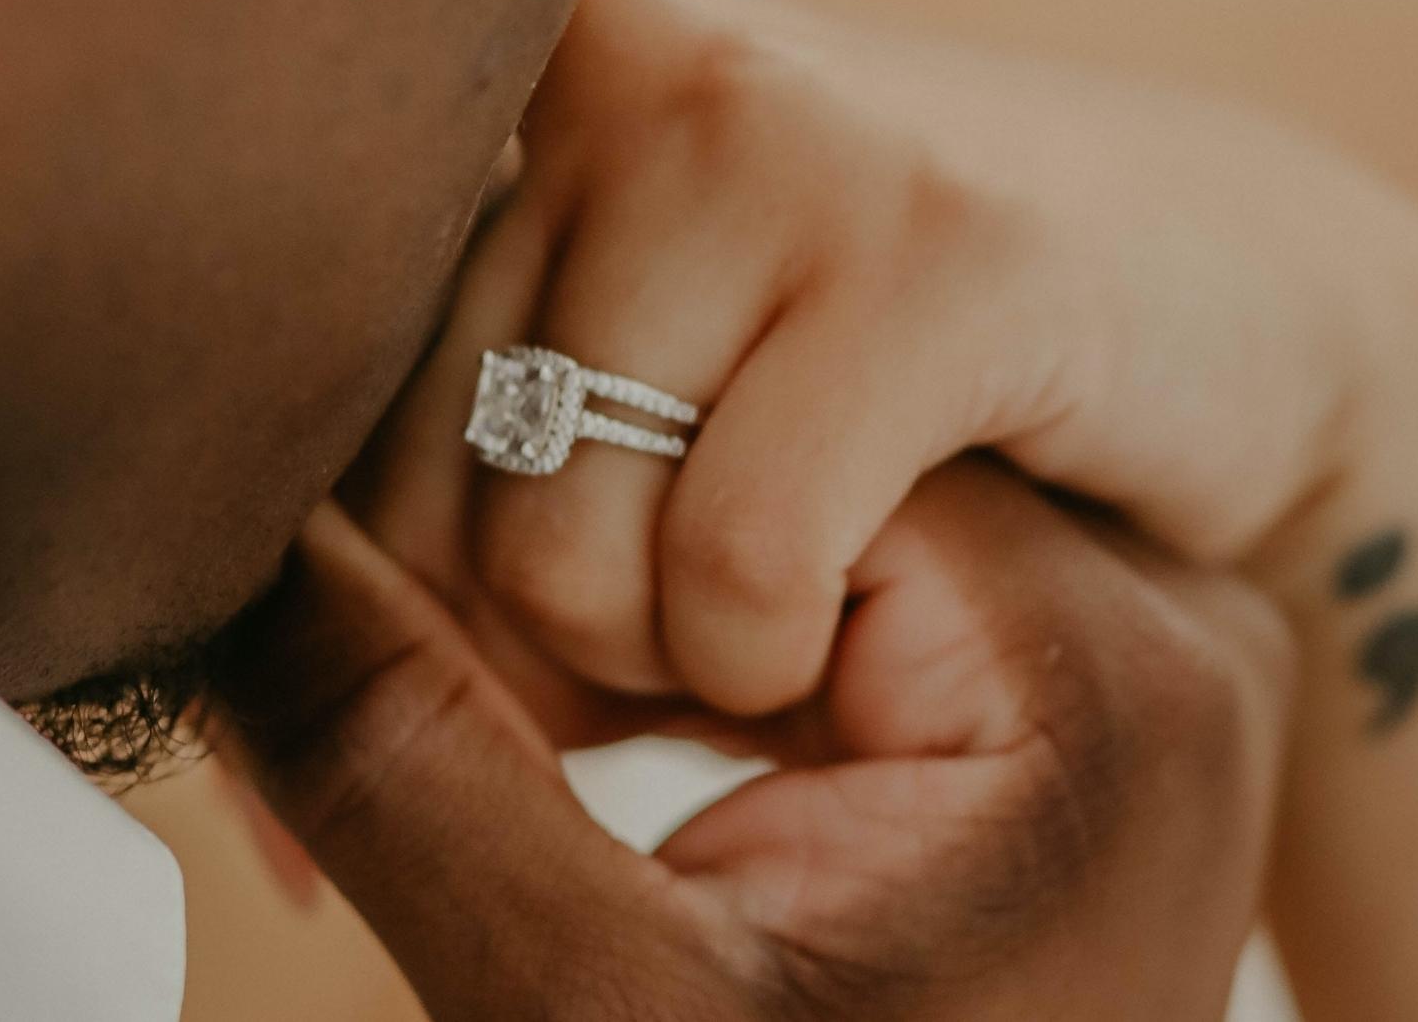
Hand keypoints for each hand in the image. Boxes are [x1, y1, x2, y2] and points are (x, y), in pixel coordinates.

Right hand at [216, 463, 1291, 1020]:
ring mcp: (1136, 658)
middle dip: (620, 579)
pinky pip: (862, 588)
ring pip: (815, 510)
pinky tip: (661, 733)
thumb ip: (414, 759)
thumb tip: (242, 529)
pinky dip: (724, 646)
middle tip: (541, 727)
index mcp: (1114, 671)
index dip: (594, 538)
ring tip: (601, 740)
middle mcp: (1174, 625)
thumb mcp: (592, 1009)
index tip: (518, 696)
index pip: (795, 452)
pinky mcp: (1073, 694)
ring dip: (656, 610)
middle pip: (813, 465)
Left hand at [350, 0, 1417, 714]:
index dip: (375, 593)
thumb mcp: (645, 418)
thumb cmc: (894, 382)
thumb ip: (444, 540)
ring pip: (555, 547)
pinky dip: (771, 659)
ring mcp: (785, 137)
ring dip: (653, 673)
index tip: (509, 668)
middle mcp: (630, 58)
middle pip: (409, 496)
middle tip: (667, 654)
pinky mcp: (944, 253)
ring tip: (757, 632)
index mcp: (531, 67)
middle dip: (524, 652)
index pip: (312, 394)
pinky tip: (837, 643)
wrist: (1227, 296)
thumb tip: (273, 827)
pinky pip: (739, 558)